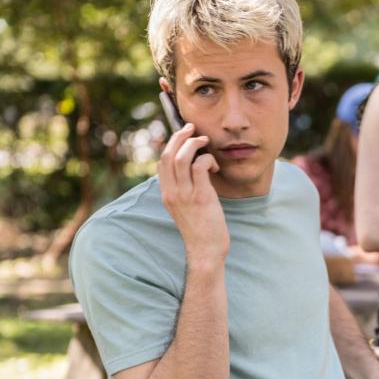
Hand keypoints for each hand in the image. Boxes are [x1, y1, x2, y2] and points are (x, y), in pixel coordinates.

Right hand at [157, 123, 227, 259]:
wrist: (206, 250)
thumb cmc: (200, 228)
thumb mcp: (185, 207)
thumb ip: (184, 189)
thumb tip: (192, 168)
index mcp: (166, 194)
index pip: (162, 162)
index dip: (171, 144)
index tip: (183, 135)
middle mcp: (172, 193)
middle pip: (169, 155)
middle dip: (180, 136)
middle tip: (193, 129)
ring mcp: (185, 195)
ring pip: (182, 157)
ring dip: (194, 144)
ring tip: (205, 142)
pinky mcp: (201, 197)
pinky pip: (200, 167)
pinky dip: (208, 159)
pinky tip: (215, 167)